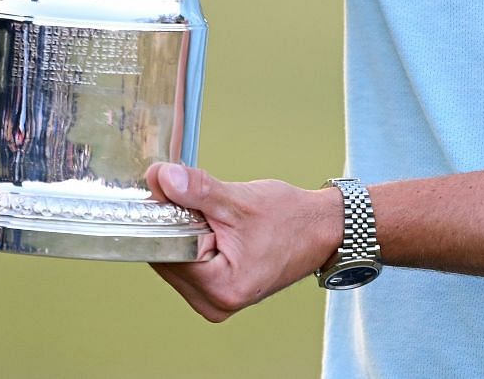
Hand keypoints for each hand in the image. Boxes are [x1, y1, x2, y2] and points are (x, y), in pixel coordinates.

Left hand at [145, 163, 343, 321]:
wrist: (321, 230)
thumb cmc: (291, 220)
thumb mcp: (241, 201)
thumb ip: (197, 190)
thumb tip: (162, 178)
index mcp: (220, 288)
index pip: (166, 251)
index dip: (164, 218)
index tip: (169, 192)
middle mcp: (214, 304)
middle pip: (166, 258)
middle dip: (174, 225)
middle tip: (198, 201)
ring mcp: (214, 302)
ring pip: (175, 260)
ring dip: (183, 232)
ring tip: (213, 216)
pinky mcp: (217, 292)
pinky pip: (188, 264)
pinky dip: (193, 241)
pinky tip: (213, 227)